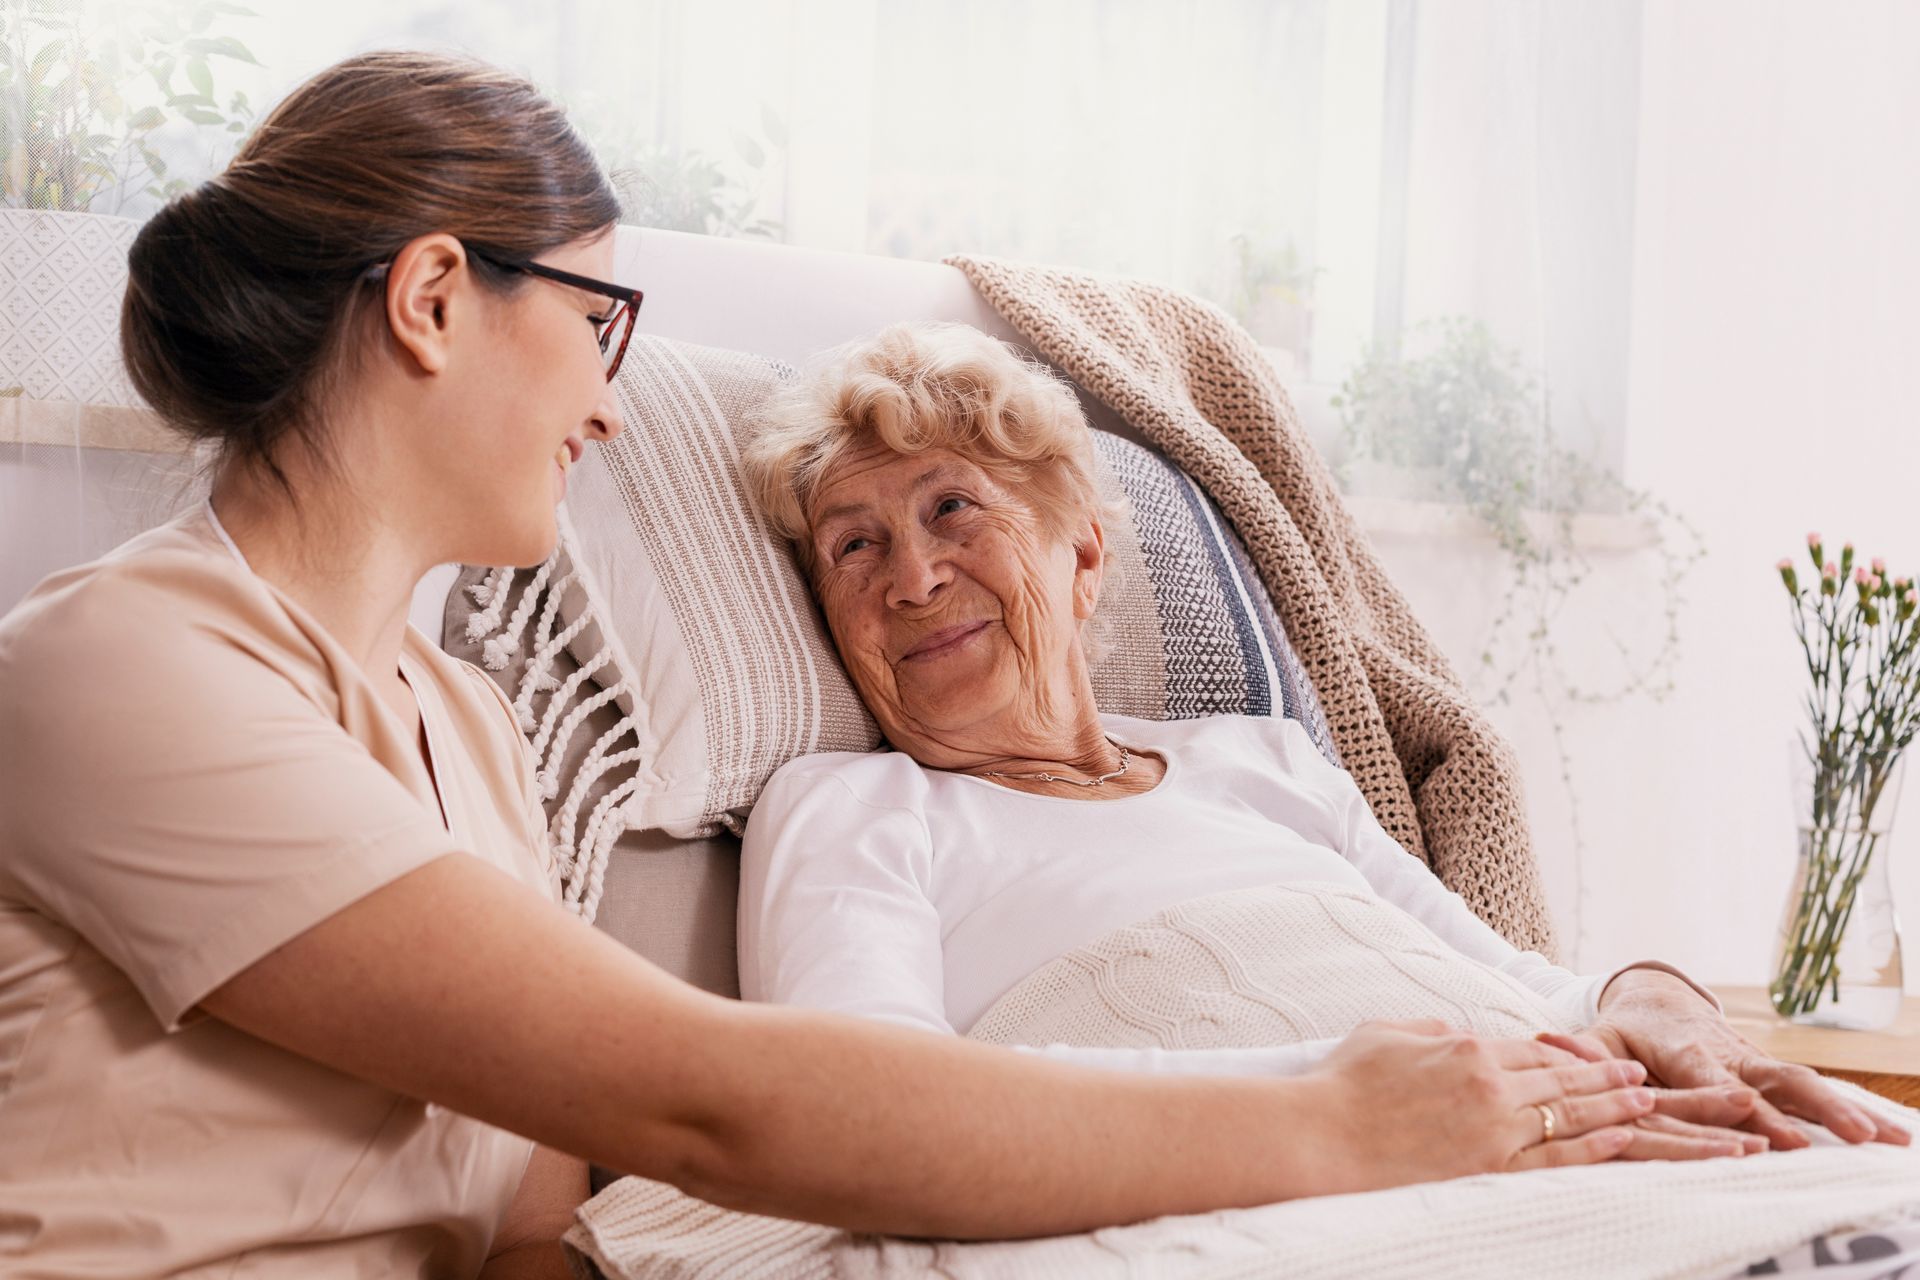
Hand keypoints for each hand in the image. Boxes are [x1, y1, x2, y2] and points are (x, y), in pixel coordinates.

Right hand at [1309, 1019, 1656, 1190]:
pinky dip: (1594, 1147)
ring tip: (1645, 1101)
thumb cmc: (1343, 1085)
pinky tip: (1621, 1137)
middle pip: (1564, 1079)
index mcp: (1465, 1047)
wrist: (1322, 1139)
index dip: (1570, 1055)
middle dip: (1608, 1076)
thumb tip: (1456, 1034)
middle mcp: (1490, 1085)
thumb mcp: (1384, 1033)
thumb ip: (1430, 1029)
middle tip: (1640, 1075)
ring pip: (1571, 1115)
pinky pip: (1557, 1157)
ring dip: (1615, 1107)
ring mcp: (1494, 1130)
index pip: (1533, 1049)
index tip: (1596, 1057)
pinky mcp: (1490, 1170)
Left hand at [1544, 969, 1912, 1150]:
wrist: (1658, 1000)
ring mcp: (1756, 1065)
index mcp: (1685, 1048)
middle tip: (1853, 1135)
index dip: (1733, 1099)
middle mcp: (1729, 1055)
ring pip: (1804, 1084)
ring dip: (1846, 1110)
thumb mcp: (1598, 1037)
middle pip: (1775, 1081)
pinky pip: (1813, 1094)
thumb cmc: (1623, 1031)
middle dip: (1813, 1108)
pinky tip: (1895, 1136)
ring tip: (1890, 1140)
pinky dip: (1854, 1111)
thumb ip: (1582, 1049)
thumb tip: (1549, 1044)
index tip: (1759, 1117)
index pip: (1711, 1079)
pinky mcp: (1771, 1075)